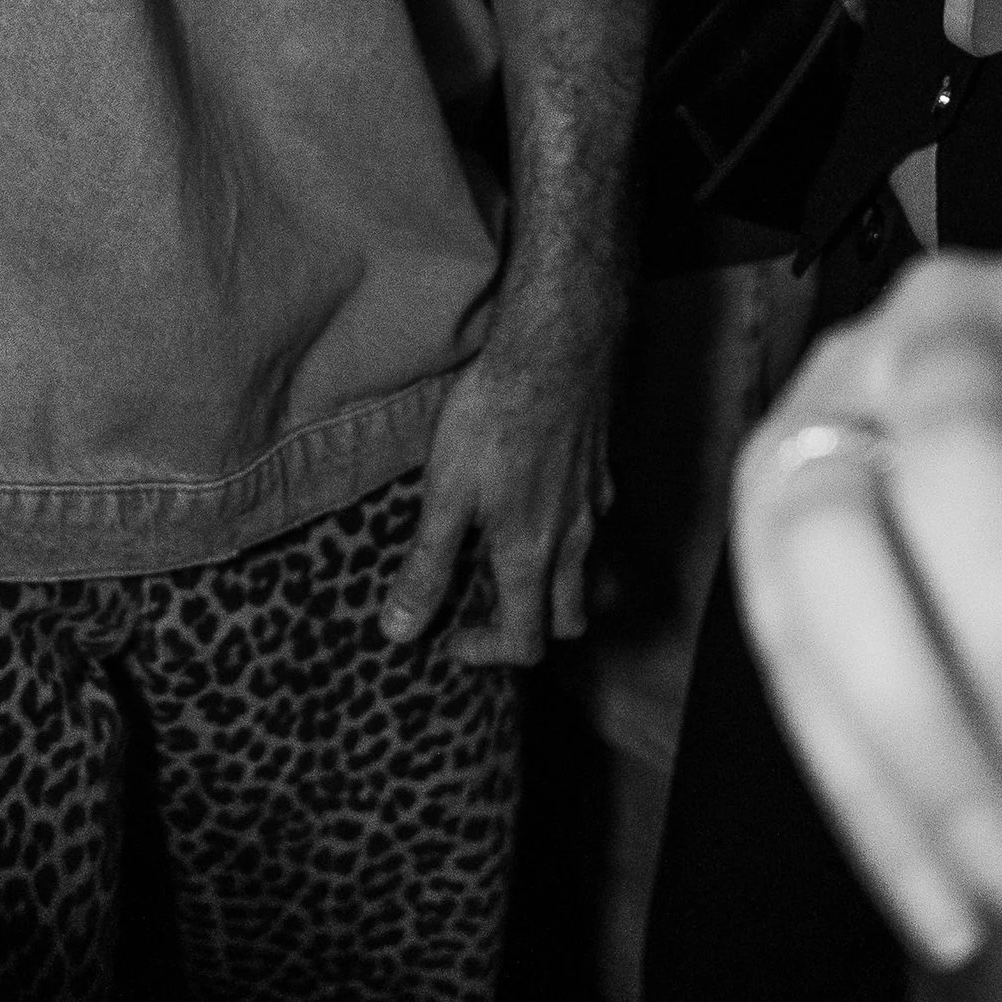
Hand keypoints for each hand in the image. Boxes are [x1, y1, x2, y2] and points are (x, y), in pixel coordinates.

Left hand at [384, 268, 615, 656]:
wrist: (555, 349)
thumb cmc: (494, 417)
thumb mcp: (445, 493)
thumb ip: (427, 566)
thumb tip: (400, 630)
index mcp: (530, 558)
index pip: (525, 642)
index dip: (486, 653)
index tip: (451, 638)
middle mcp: (574, 544)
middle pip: (568, 621)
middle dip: (530, 628)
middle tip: (483, 606)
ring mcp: (595, 508)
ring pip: (588, 577)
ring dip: (554, 588)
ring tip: (511, 561)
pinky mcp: (602, 473)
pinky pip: (593, 528)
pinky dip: (570, 540)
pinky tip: (538, 503)